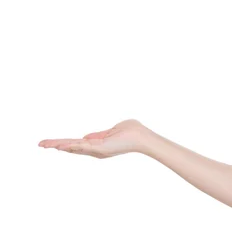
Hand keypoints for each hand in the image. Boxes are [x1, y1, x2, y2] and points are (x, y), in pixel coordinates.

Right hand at [38, 119, 153, 157]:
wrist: (143, 137)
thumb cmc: (131, 132)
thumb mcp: (111, 131)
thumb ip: (99, 135)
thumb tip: (85, 137)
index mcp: (97, 145)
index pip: (76, 144)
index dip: (63, 143)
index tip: (50, 143)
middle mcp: (95, 150)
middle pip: (71, 147)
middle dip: (56, 145)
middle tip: (40, 144)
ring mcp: (98, 150)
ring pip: (75, 147)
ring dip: (60, 145)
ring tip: (46, 144)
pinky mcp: (102, 148)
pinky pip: (85, 146)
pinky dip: (73, 146)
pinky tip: (63, 145)